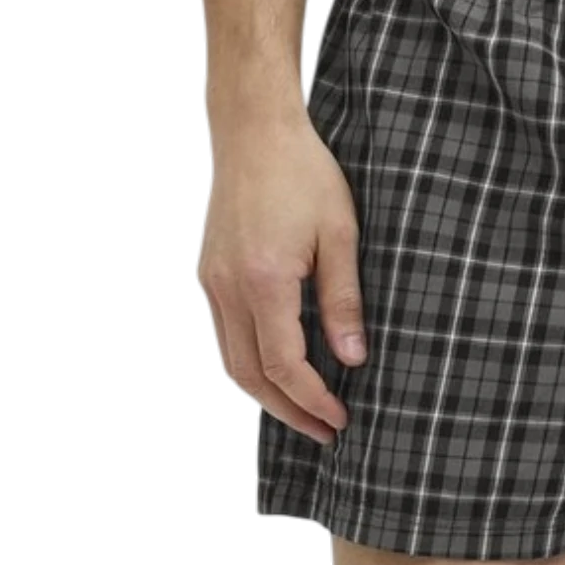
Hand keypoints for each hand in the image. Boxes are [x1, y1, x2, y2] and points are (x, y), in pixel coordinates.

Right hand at [196, 109, 368, 444]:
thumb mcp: (340, 233)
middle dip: (288, 412)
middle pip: (250, 377)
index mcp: (265, 280)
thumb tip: (353, 359)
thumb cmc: (304, 174)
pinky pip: (225, 335)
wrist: (256, 132)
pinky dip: (250, 363)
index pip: (284, 365)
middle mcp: (229, 289)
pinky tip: (278, 368)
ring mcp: (213, 282)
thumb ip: (344, 299)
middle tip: (325, 432)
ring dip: (266, 394)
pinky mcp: (210, 274)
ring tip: (305, 410)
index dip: (312, 400)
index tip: (341, 418)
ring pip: (231, 361)